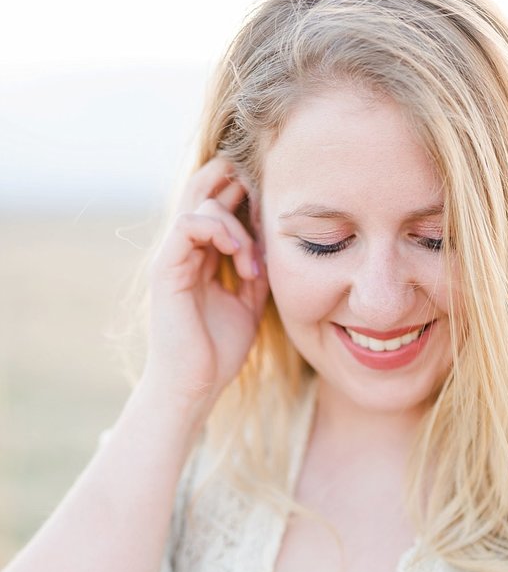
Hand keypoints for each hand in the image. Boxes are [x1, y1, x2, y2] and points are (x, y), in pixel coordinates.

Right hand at [143, 157, 269, 418]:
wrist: (194, 387)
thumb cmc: (218, 353)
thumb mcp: (249, 303)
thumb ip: (256, 270)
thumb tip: (274, 242)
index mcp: (201, 256)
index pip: (218, 203)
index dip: (246, 195)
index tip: (276, 214)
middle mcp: (184, 250)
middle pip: (204, 188)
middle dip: (238, 184)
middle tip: (268, 200)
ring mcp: (173, 257)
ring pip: (202, 203)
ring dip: (237, 225)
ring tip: (252, 265)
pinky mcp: (166, 269)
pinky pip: (188, 225)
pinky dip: (218, 230)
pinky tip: (240, 255)